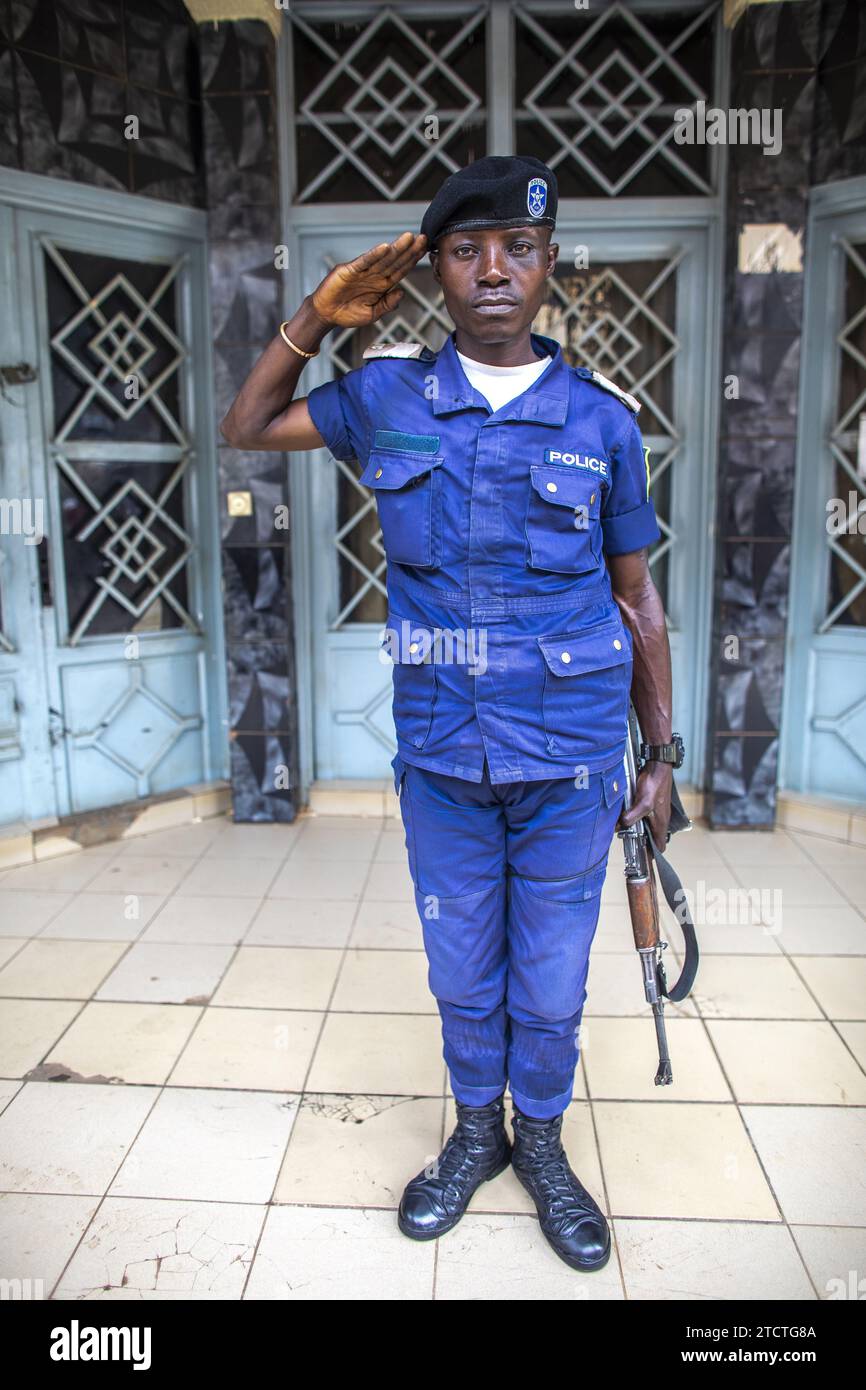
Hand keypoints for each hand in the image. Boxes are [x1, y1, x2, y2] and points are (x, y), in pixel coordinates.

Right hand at [310, 231, 427, 327]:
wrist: (326, 315)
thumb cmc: (348, 314)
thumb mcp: (372, 314)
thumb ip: (387, 304)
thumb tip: (402, 292)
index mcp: (382, 285)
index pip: (401, 269)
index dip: (413, 260)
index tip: (425, 249)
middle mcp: (374, 275)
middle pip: (395, 260)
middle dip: (409, 250)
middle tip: (423, 238)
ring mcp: (363, 271)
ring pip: (383, 258)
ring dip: (396, 248)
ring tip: (409, 237)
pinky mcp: (349, 270)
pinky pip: (364, 262)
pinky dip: (374, 255)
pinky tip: (384, 247)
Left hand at [617, 761, 671, 849]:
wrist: (658, 766)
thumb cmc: (655, 784)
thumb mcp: (643, 803)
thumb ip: (632, 816)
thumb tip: (621, 826)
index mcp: (661, 823)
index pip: (660, 845)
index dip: (653, 854)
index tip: (642, 858)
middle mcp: (659, 819)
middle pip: (650, 837)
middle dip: (640, 841)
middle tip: (627, 842)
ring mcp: (654, 811)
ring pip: (644, 826)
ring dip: (635, 828)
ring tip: (622, 830)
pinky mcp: (649, 803)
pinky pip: (641, 815)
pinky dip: (633, 817)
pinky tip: (623, 815)